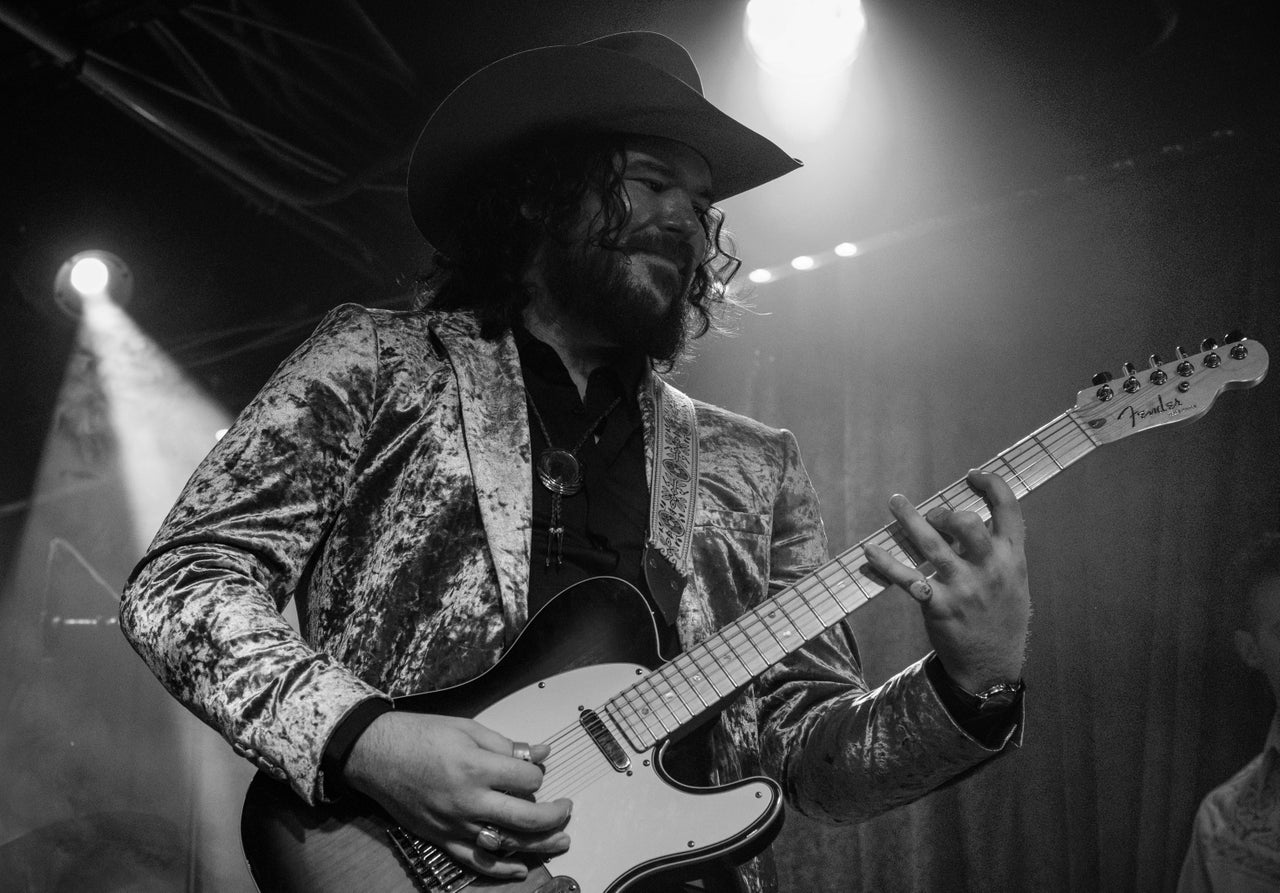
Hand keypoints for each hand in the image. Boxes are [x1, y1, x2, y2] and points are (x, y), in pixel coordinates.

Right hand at [343, 712, 571, 879]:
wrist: (376, 754)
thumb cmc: (420, 735)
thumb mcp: (467, 729)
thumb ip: (506, 745)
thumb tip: (541, 753)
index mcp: (475, 767)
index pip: (527, 778)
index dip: (538, 772)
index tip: (536, 768)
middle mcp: (467, 800)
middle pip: (526, 817)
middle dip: (554, 815)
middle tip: (567, 809)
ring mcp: (454, 823)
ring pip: (506, 843)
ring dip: (538, 845)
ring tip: (560, 841)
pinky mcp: (441, 838)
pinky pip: (476, 861)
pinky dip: (501, 869)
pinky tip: (521, 868)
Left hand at [863, 470, 1029, 690]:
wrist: (992, 667)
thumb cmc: (1000, 616)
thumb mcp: (1013, 580)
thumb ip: (996, 550)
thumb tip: (966, 518)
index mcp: (1013, 558)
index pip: (1009, 510)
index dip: (992, 485)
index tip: (973, 475)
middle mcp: (991, 569)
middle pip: (968, 523)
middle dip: (946, 512)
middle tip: (933, 516)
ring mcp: (965, 588)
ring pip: (932, 545)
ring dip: (909, 519)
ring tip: (896, 502)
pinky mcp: (939, 606)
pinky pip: (907, 579)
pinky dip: (886, 563)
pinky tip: (870, 551)